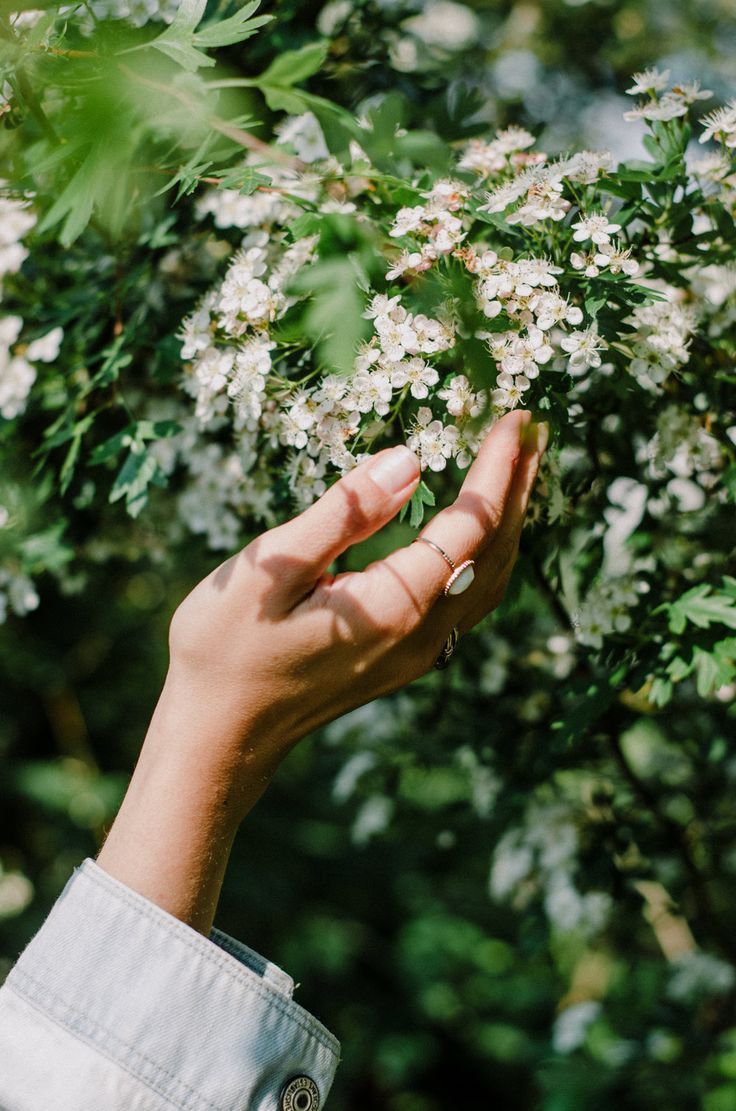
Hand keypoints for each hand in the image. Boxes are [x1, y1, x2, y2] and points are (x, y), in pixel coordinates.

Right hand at [97, 408, 546, 931]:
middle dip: (518, 488)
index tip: (515, 419)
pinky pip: (465, 600)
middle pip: (493, 553)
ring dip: (508, 521)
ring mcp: (415, 654)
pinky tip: (477, 531)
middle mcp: (420, 636)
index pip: (470, 527)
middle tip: (535, 431)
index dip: (496, 471)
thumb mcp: (272, 569)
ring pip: (486, 581)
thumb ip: (345, 514)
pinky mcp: (402, 659)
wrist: (218, 735)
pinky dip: (483, 554)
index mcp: (393, 607)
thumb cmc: (227, 649)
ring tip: (518, 469)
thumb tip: (409, 461)